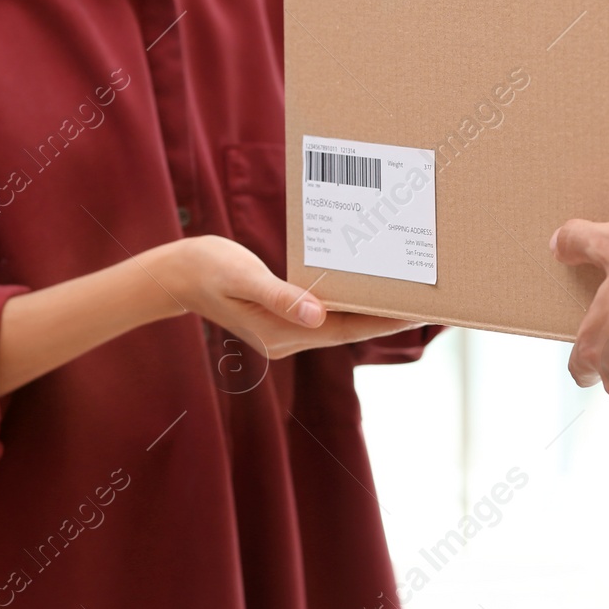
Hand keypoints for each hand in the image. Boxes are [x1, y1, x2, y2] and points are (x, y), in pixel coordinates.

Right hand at [149, 236, 412, 359]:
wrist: (178, 273)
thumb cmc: (207, 270)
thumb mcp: (243, 278)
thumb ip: (280, 297)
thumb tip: (317, 315)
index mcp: (282, 334)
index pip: (347, 331)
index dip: (386, 322)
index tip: (421, 312)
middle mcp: (290, 338)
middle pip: (352, 329)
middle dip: (389, 316)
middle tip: (430, 298)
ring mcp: (288, 329)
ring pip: (342, 321)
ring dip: (373, 308)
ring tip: (409, 290)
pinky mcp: (285, 316)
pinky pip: (328, 310)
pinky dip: (350, 299)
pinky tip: (368, 282)